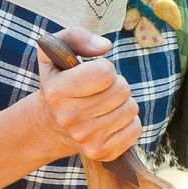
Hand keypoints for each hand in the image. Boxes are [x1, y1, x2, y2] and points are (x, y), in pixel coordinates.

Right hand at [33, 26, 140, 160]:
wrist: (51, 124)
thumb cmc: (61, 81)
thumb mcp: (56, 51)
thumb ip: (77, 36)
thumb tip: (105, 46)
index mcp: (58, 92)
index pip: (104, 73)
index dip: (105, 68)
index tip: (95, 72)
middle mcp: (69, 118)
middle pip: (122, 90)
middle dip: (116, 84)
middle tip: (101, 90)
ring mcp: (86, 139)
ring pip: (131, 109)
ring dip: (123, 102)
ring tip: (105, 104)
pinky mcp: (102, 152)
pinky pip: (136, 129)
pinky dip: (128, 122)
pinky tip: (111, 120)